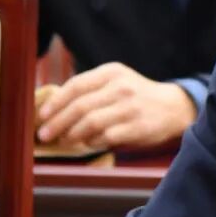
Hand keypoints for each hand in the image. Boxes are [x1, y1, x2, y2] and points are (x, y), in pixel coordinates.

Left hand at [36, 63, 196, 149]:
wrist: (174, 107)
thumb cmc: (136, 96)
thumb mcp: (116, 82)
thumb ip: (90, 90)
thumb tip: (52, 109)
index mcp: (112, 72)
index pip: (76, 85)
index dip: (55, 103)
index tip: (41, 116)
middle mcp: (121, 87)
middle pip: (80, 106)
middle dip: (57, 123)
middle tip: (45, 135)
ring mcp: (130, 107)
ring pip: (90, 123)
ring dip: (72, 135)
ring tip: (65, 141)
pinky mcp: (137, 126)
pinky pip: (105, 137)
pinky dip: (92, 142)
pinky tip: (89, 143)